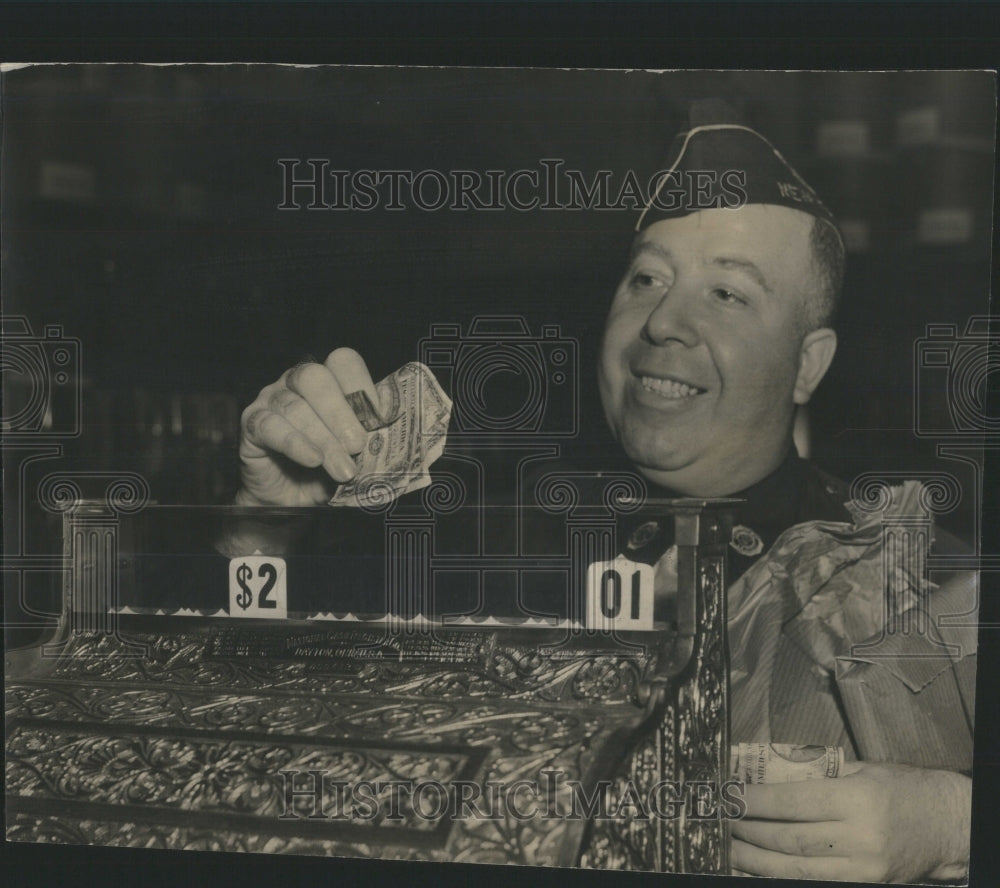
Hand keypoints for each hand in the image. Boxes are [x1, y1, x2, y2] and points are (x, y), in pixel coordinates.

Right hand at [236, 348, 377, 506]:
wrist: (291, 501)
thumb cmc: (326, 471)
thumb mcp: (353, 456)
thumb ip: (368, 442)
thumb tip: (388, 442)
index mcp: (328, 380)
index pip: (343, 362)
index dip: (361, 386)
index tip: (378, 418)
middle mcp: (296, 382)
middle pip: (314, 377)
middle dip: (339, 413)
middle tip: (357, 445)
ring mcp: (270, 399)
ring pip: (295, 407)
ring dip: (323, 440)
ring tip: (342, 470)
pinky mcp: (252, 423)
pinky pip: (270, 426)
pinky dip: (294, 443)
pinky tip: (312, 460)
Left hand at [731, 761, 970, 882]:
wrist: (946, 825)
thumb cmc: (902, 789)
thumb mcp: (861, 769)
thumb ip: (819, 775)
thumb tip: (768, 776)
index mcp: (857, 799)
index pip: (794, 801)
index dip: (756, 801)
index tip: (729, 796)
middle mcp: (860, 837)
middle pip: (790, 838)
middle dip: (749, 831)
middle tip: (721, 822)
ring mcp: (863, 867)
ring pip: (797, 868)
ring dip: (757, 859)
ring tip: (729, 848)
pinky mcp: (865, 884)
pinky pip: (814, 882)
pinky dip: (781, 875)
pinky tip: (758, 867)